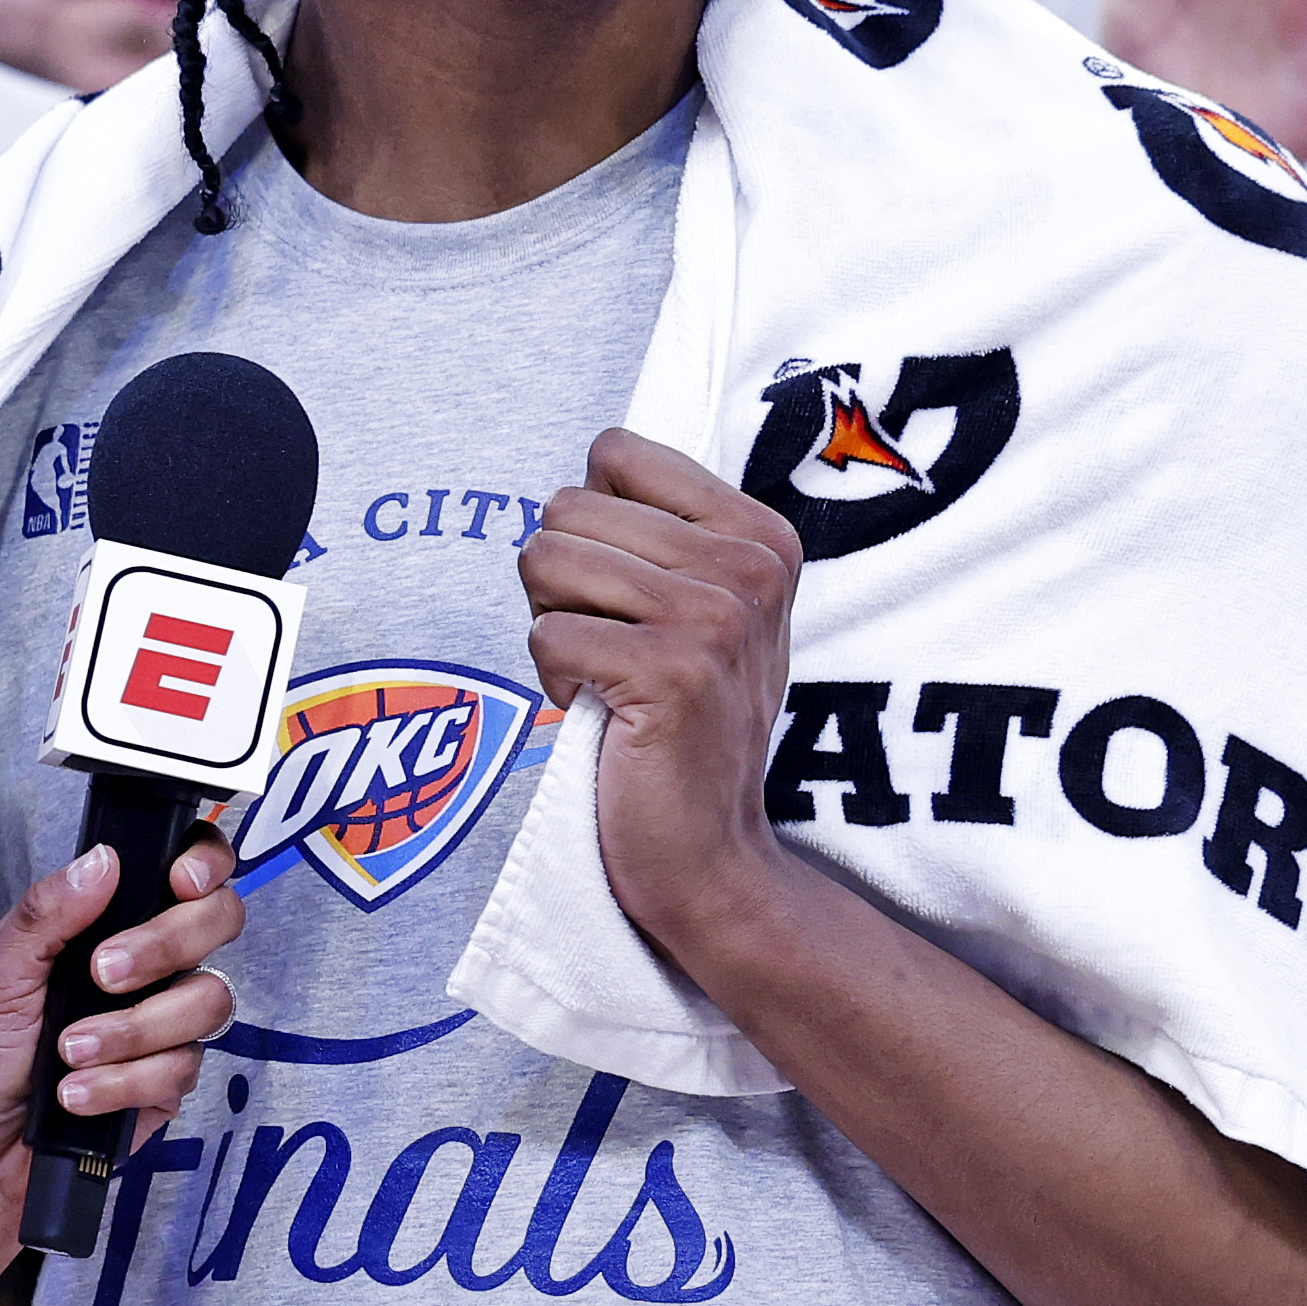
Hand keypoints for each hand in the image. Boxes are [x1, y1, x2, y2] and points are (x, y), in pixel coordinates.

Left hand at [0, 835, 240, 1175]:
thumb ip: (44, 916)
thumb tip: (101, 860)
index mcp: (106, 924)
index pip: (184, 870)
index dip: (205, 862)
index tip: (180, 881)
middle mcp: (149, 966)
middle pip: (218, 922)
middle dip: (168, 945)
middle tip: (105, 975)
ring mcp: (165, 1025)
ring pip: (208, 1000)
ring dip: (132, 1029)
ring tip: (68, 1053)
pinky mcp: (169, 1083)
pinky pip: (181, 1069)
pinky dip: (122, 1083)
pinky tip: (75, 1095)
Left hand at [518, 431, 810, 963]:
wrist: (712, 852)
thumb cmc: (684, 725)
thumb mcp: (704, 611)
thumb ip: (660, 535)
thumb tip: (579, 481)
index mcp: (760, 535)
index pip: (616, 452)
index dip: (589, 524)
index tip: (627, 592)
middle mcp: (748, 567)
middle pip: (568, 508)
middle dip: (560, 581)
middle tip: (609, 646)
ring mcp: (715, 617)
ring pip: (547, 561)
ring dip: (553, 627)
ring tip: (606, 676)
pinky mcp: (670, 671)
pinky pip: (545, 633)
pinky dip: (554, 681)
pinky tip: (603, 712)